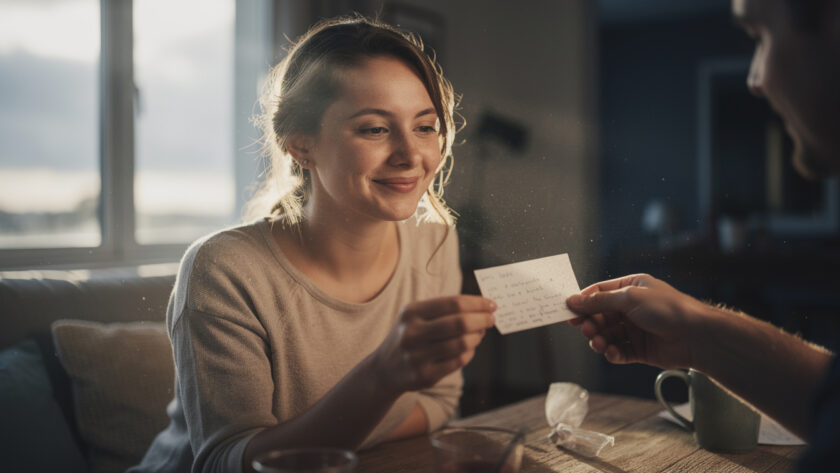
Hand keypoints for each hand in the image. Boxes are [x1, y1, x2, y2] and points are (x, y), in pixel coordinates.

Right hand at [371, 295, 495, 393]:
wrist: (384, 369)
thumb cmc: (410, 336)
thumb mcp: (416, 316)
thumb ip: (445, 310)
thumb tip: (482, 309)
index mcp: (412, 312)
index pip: (453, 303)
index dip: (477, 303)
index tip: (491, 304)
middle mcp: (412, 333)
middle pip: (460, 323)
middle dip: (482, 320)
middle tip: (491, 319)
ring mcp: (417, 356)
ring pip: (462, 343)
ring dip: (477, 337)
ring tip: (480, 334)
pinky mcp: (425, 375)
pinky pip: (458, 361)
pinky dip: (469, 353)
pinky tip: (469, 348)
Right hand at [566, 274, 711, 368]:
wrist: (697, 336)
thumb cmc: (668, 309)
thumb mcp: (629, 298)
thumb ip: (600, 300)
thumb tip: (574, 300)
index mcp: (631, 288)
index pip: (599, 293)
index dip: (584, 302)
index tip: (569, 312)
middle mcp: (632, 308)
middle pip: (601, 315)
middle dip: (591, 323)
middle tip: (586, 330)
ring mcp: (636, 329)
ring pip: (608, 335)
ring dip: (600, 340)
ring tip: (599, 344)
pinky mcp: (640, 349)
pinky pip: (619, 351)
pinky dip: (613, 353)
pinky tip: (613, 353)